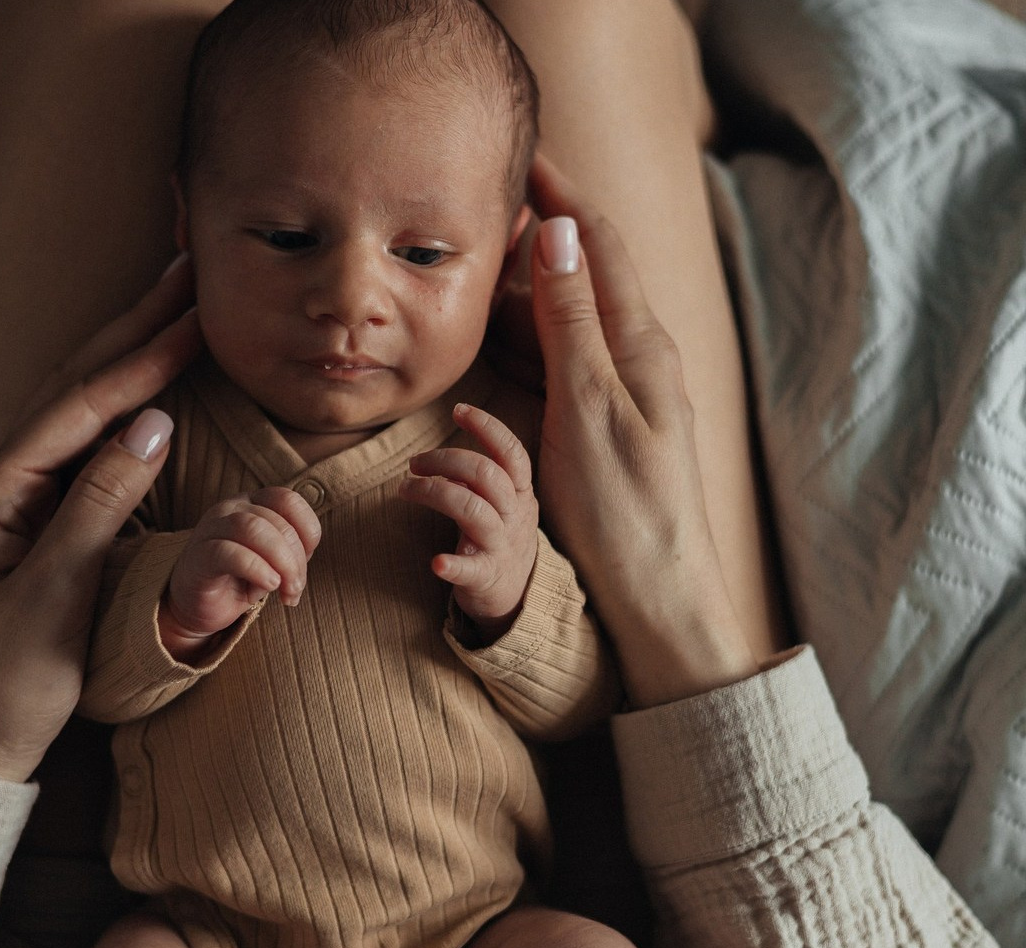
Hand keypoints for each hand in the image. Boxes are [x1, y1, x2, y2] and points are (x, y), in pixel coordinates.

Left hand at [0, 257, 203, 780]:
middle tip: (187, 273)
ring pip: (78, 404)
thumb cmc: (6, 679)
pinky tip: (145, 383)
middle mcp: (1, 478)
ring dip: (128, 352)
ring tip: (173, 306)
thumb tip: (149, 424)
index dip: (142, 356)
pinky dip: (121, 401)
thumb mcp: (55, 595)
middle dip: (134, 326)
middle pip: (75, 383)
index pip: (81, 405)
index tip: (195, 312)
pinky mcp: (36, 516)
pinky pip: (83, 441)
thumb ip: (97, 504)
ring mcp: (16, 494)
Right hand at [160, 487, 321, 660]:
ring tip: (285, 591)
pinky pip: (229, 553)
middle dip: (295, 561)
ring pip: (254, 529)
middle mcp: (230, 508)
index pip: (288, 500)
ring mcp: (211, 528)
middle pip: (276, 522)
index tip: (306, 562)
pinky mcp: (199, 555)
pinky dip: (256, 569)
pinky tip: (267, 586)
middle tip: (294, 589)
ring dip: (281, 564)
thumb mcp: (274, 564)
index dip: (307, 531)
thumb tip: (301, 563)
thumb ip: (291, 553)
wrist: (197, 605)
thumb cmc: (238, 580)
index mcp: (252, 504)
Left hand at [400, 401, 538, 643]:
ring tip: (404, 489)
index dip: (487, 427)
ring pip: (473, 509)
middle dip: (445, 459)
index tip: (458, 410)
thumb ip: (480, 482)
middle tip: (413, 463)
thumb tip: (447, 462)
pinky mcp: (486, 577)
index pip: (511, 453)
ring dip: (433, 492)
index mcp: (521, 495)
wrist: (516, 599)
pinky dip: (453, 565)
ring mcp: (501, 546)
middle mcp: (514, 516)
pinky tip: (436, 562)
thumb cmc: (498, 542)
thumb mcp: (500, 507)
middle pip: (485, 475)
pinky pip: (471, 569)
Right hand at [527, 154, 757, 706]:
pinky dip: (530, 340)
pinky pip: (563, 364)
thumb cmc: (626, 511)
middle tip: (489, 212)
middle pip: (585, 277)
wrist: (658, 595)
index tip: (524, 158)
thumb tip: (559, 234)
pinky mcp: (605, 429)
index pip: (599, 246)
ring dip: (530, 288)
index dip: (563, 197)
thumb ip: (573, 322)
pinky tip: (503, 339)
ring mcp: (622, 395)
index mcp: (639, 344)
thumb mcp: (590, 406)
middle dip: (541, 234)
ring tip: (483, 266)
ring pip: (570, 322)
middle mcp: (636, 360)